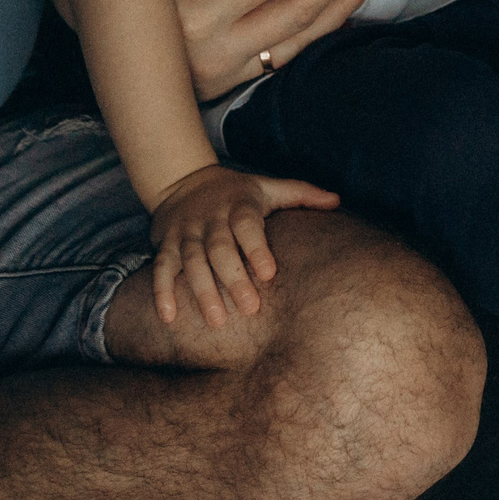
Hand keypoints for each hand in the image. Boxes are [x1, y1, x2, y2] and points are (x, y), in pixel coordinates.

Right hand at [148, 164, 338, 326]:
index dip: (256, 247)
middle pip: (219, 248)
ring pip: (191, 262)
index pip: (247, 224)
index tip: (269, 272)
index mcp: (239, 205)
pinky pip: (161, 268)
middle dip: (233, 278)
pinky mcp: (166, 244)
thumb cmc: (236, 191)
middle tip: (249, 308)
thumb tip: (337, 201)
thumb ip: (301, 194)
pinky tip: (168, 317)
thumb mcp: (267, 186)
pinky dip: (161, 292)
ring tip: (216, 321)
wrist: (182, 179)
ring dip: (202, 291)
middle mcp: (210, 219)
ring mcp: (186, 233)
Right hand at [154, 0, 389, 100]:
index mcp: (193, 17)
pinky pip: (292, 61)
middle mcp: (216, 53)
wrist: (110, 44)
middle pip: (296, 11)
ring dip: (345, 4)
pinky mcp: (235, 86)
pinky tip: (351, 14)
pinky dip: (325, 35)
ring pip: (301, 41)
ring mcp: (228, 75)